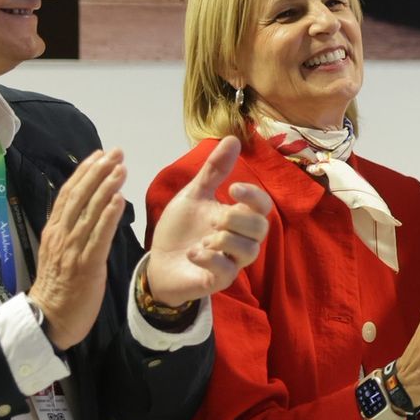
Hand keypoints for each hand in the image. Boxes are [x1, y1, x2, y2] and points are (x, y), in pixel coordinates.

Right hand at [28, 149, 128, 348]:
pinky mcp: (86, 265)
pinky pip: (98, 237)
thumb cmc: (58, 288)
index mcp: (54, 231)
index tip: (99, 155)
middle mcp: (61, 235)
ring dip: (106, 187)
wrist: (49, 319)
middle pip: (79, 196)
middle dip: (98, 171)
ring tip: (120, 168)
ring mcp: (72, 249)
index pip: (68, 194)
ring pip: (89, 212)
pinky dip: (108, 216)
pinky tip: (118, 200)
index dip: (84, 172)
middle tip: (115, 152)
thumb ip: (70, 231)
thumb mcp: (59, 252)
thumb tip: (86, 210)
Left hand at [144, 136, 272, 304]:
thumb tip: (233, 138)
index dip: (254, 195)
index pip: (262, 206)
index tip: (233, 187)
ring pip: (249, 251)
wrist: (157, 261)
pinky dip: (210, 258)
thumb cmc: (179, 229)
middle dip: (238, 219)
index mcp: (236, 217)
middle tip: (214, 219)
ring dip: (226, 240)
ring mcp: (231, 262)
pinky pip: (227, 271)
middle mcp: (239, 240)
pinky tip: (193, 252)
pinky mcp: (217, 281)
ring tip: (204, 238)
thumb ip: (214, 171)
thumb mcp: (193, 195)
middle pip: (261, 228)